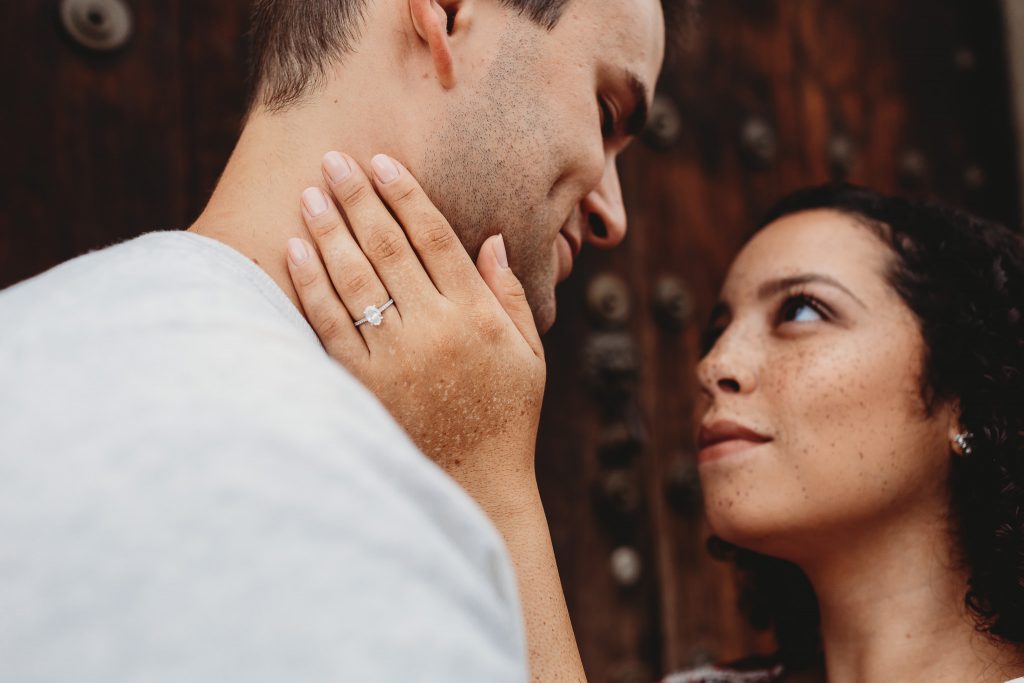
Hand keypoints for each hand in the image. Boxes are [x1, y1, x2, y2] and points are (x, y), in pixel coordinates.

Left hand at [284, 151, 545, 502]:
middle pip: (389, 247)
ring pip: (355, 278)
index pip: (435, 238)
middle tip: (332, 159)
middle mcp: (436, 330)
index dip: (405, 195)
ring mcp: (396, 358)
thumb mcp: (529, 356)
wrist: (474, 487)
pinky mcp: (363, 386)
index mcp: (478, 316)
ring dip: (330, 230)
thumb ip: (510, 296)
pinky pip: (330, 324)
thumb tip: (491, 239)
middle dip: (358, 198)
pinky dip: (311, 284)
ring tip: (309, 193)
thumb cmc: (506, 419)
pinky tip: (296, 250)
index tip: (381, 161)